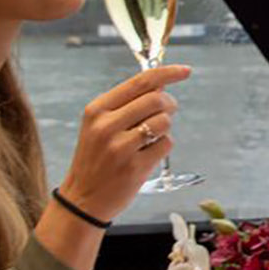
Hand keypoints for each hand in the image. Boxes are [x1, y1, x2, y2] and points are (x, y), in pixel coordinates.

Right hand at [57, 64, 192, 222]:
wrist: (83, 198)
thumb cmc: (96, 158)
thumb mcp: (99, 126)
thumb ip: (126, 104)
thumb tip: (161, 84)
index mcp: (97, 110)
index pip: (140, 82)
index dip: (168, 73)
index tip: (185, 71)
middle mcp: (106, 126)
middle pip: (157, 99)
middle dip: (170, 103)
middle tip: (168, 111)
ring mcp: (120, 148)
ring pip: (164, 122)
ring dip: (166, 127)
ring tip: (151, 136)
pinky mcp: (135, 168)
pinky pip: (166, 144)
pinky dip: (163, 146)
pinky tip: (148, 154)